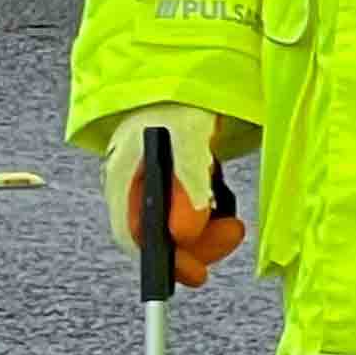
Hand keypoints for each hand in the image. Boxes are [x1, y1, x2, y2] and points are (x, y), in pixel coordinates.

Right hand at [101, 104, 245, 287]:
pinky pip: (185, 213)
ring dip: (206, 233)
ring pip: (174, 227)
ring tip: (233, 224)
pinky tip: (224, 207)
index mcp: (122, 176)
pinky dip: (207, 217)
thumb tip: (185, 231)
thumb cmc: (180, 102)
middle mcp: (130, 186)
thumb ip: (188, 179)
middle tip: (231, 236)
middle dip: (195, 245)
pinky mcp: (169, 185)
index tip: (194, 274)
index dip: (160, 261)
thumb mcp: (188, 135)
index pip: (131, 235)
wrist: (185, 80)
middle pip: (156, 236)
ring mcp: (149, 186)